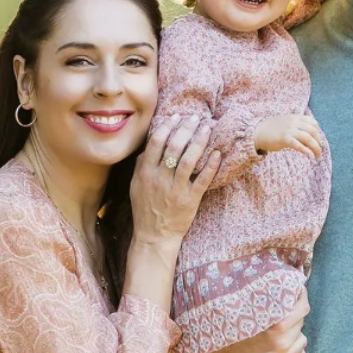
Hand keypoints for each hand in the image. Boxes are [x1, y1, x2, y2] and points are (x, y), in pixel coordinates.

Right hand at [129, 114, 220, 246]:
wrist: (154, 236)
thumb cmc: (145, 209)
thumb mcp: (135, 186)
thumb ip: (141, 165)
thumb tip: (149, 145)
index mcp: (145, 173)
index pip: (156, 142)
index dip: (167, 125)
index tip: (177, 116)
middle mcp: (160, 179)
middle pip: (174, 147)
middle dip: (186, 128)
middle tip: (196, 117)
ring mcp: (175, 190)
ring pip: (189, 160)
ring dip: (199, 141)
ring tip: (207, 128)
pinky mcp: (190, 200)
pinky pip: (203, 180)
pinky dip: (211, 165)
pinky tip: (217, 153)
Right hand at [199, 289, 309, 352]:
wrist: (206, 347)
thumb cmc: (226, 317)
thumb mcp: (245, 300)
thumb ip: (267, 290)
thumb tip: (288, 273)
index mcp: (276, 323)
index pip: (303, 306)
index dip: (300, 296)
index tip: (295, 292)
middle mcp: (280, 343)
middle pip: (301, 322)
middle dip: (294, 314)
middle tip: (281, 310)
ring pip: (301, 341)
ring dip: (294, 334)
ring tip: (278, 329)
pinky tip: (285, 349)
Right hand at [254, 114, 322, 157]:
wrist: (257, 132)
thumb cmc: (271, 129)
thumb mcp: (286, 123)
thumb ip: (296, 126)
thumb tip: (307, 136)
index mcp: (295, 117)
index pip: (313, 122)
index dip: (318, 132)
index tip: (317, 140)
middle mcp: (294, 122)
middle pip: (313, 131)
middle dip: (318, 142)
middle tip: (319, 150)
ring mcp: (289, 130)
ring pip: (308, 138)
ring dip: (315, 148)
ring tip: (317, 156)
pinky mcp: (284, 139)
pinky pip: (298, 145)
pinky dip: (306, 150)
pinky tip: (310, 156)